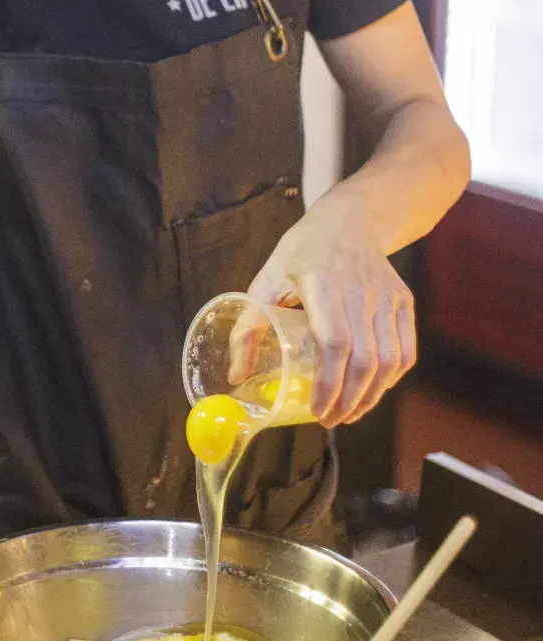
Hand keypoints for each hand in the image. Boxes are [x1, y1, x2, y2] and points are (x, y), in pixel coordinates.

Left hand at [247, 194, 416, 427]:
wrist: (350, 220)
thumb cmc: (303, 252)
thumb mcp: (267, 280)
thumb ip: (248, 326)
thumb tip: (236, 374)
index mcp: (322, 282)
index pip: (335, 343)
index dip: (329, 384)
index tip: (317, 409)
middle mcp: (360, 289)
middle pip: (365, 359)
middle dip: (349, 400)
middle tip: (330, 420)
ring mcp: (387, 296)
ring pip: (389, 360)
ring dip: (371, 396)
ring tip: (349, 413)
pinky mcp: (403, 301)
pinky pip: (405, 351)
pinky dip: (390, 379)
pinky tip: (372, 391)